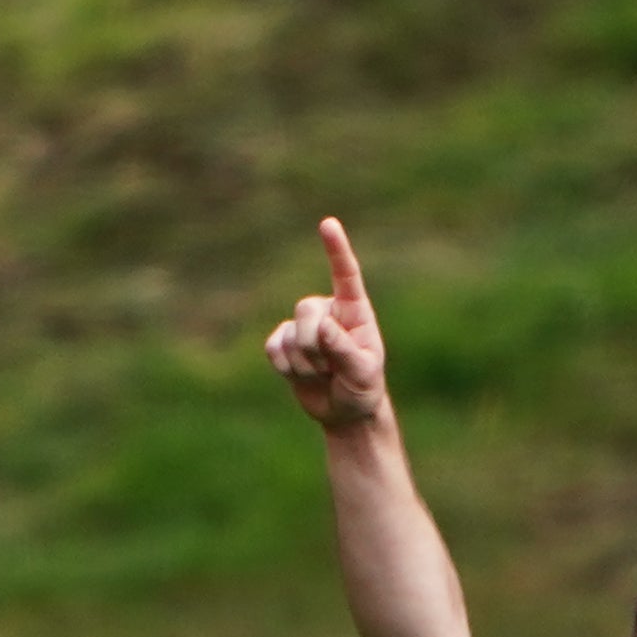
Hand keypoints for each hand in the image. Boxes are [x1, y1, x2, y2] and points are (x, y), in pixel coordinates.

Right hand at [264, 218, 389, 431]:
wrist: (345, 412)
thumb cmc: (362, 388)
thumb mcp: (362, 373)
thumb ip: (344, 349)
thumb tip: (322, 326)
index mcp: (354, 311)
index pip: (345, 275)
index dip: (336, 250)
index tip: (328, 224)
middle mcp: (327, 312)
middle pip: (305, 309)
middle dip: (314, 345)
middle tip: (331, 370)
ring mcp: (303, 326)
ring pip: (290, 335)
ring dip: (304, 365)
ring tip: (323, 375)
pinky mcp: (284, 343)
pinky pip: (274, 349)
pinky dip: (286, 368)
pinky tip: (302, 376)